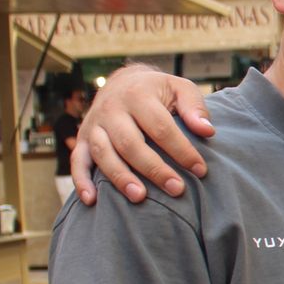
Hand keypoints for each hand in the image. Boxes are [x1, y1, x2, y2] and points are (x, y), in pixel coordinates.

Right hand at [74, 65, 214, 204]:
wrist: (122, 83)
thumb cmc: (158, 92)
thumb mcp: (180, 88)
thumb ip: (194, 108)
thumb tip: (207, 131)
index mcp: (138, 95)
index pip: (161, 127)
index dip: (181, 150)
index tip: (200, 170)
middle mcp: (112, 110)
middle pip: (130, 143)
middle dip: (154, 169)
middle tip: (177, 189)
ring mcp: (94, 125)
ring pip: (104, 153)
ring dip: (120, 177)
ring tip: (140, 198)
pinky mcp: (82, 140)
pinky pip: (77, 161)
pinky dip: (82, 181)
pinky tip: (92, 200)